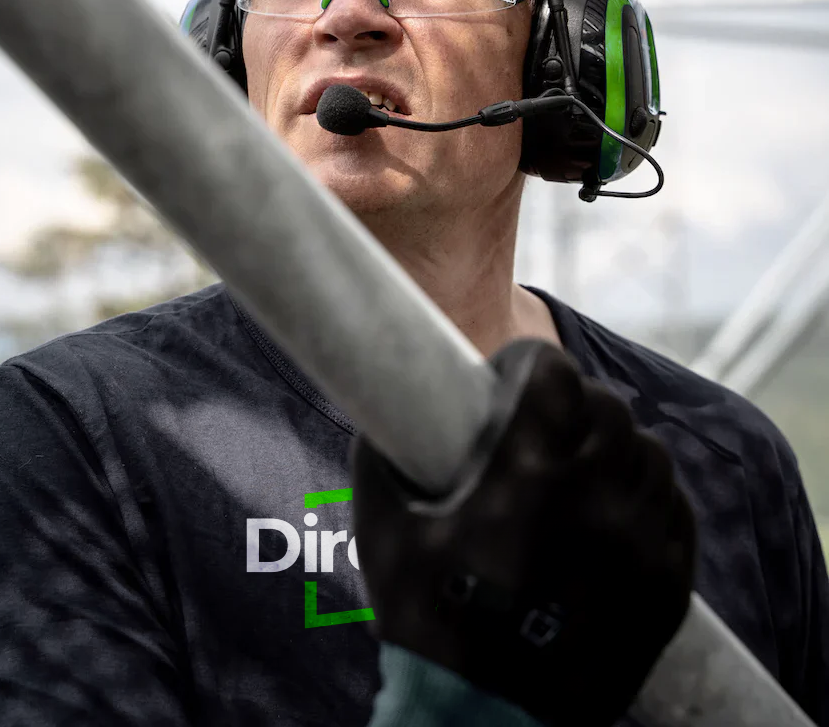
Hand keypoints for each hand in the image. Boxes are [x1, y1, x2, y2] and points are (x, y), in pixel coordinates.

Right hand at [351, 339, 696, 726]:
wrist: (486, 726)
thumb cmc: (429, 630)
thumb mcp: (382, 536)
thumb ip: (379, 461)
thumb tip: (381, 416)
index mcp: (525, 476)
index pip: (555, 373)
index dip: (530, 364)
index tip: (513, 375)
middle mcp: (594, 500)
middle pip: (608, 406)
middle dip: (575, 401)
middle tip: (547, 422)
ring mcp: (639, 546)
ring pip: (651, 453)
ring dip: (617, 445)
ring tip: (585, 463)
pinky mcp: (666, 588)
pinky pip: (676, 511)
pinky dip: (650, 495)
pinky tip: (618, 507)